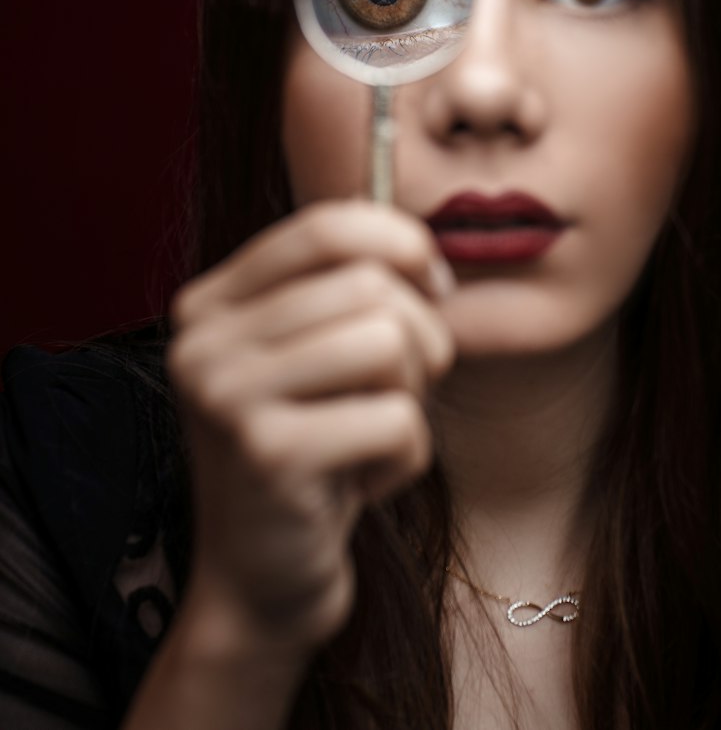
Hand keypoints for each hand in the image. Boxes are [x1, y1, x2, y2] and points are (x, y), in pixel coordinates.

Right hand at [166, 200, 454, 661]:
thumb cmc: (311, 451)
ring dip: (412, 395)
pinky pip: (398, 419)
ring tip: (375, 432)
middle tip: (403, 388)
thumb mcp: (312, 355)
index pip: (325, 225)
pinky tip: (361, 483)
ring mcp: (228, 396)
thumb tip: (422, 244)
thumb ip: (345, 288)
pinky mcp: (269, 455)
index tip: (432, 285)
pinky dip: (406, 456)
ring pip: (388, 342)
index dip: (401, 242)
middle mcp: (204, 341)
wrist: (263, 579)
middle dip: (421, 336)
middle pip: (370, 284)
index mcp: (211, 302)